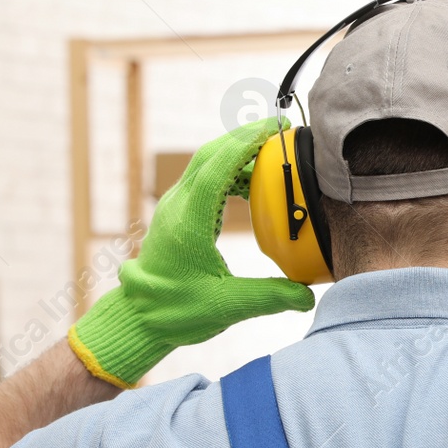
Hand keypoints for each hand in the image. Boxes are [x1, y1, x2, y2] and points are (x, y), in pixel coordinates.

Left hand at [69, 117, 314, 386]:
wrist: (138, 317)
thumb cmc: (174, 312)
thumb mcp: (226, 307)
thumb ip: (269, 298)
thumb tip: (308, 297)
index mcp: (188, 222)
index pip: (217, 168)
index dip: (246, 144)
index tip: (275, 129)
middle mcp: (178, 206)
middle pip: (210, 154)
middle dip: (245, 137)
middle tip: (280, 131)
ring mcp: (175, 207)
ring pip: (206, 163)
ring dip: (237, 153)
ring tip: (272, 155)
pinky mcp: (178, 213)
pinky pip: (204, 179)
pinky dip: (230, 171)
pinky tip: (253, 184)